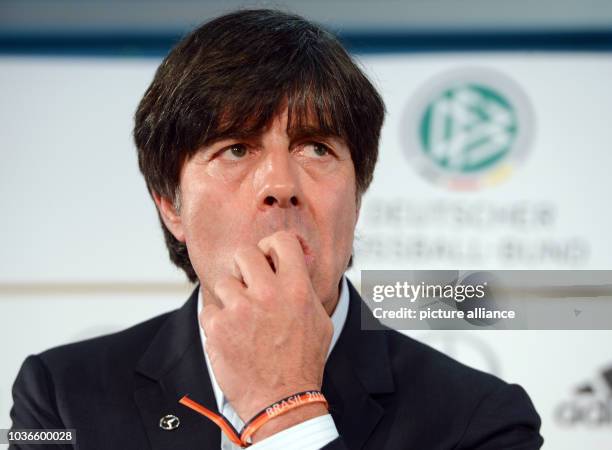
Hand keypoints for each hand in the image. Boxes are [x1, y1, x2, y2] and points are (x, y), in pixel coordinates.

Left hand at [200, 230, 333, 438]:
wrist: (281, 401)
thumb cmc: (303, 363)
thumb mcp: (319, 321)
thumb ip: (305, 289)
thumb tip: (295, 266)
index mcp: (297, 289)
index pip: (281, 241)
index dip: (271, 245)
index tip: (267, 256)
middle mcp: (268, 294)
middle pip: (244, 253)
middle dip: (245, 267)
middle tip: (249, 284)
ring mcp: (240, 310)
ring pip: (224, 282)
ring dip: (231, 297)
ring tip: (242, 318)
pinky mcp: (218, 328)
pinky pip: (209, 309)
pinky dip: (217, 321)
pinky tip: (232, 336)